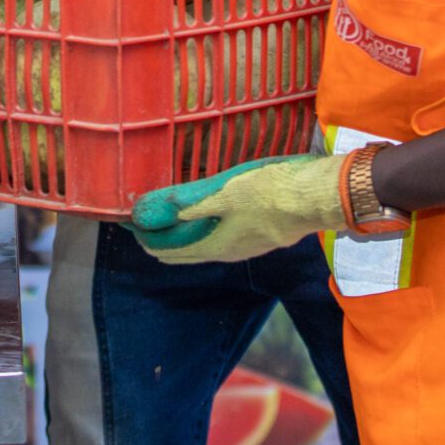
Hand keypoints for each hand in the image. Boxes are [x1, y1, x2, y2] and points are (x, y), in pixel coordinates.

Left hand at [127, 154, 347, 263]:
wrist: (316, 196)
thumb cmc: (268, 192)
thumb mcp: (221, 193)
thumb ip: (183, 204)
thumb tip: (145, 213)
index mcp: (213, 245)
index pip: (166, 251)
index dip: (144, 235)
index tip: (127, 218)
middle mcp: (227, 252)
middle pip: (183, 251)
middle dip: (159, 236)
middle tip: (141, 216)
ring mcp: (246, 245)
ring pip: (202, 244)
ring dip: (181, 231)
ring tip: (167, 212)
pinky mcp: (260, 233)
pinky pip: (220, 235)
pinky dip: (202, 226)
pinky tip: (205, 212)